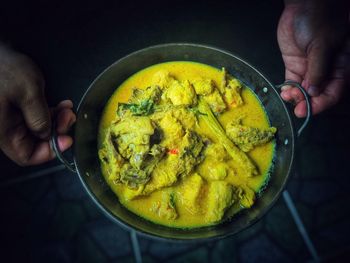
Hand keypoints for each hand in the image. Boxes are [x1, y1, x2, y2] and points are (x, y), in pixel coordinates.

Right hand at [0, 44, 75, 165]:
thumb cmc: (4, 66)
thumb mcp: (28, 92)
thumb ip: (40, 118)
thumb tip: (48, 136)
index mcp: (3, 131)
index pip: (26, 156)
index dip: (49, 152)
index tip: (66, 140)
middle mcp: (5, 129)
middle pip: (35, 143)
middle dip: (57, 132)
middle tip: (69, 118)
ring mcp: (10, 119)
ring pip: (38, 130)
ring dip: (56, 121)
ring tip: (68, 109)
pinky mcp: (15, 109)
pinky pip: (35, 118)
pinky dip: (50, 113)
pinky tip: (61, 105)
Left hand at [277, 1, 348, 116]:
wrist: (302, 6)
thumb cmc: (318, 19)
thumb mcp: (321, 46)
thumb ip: (318, 70)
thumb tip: (314, 92)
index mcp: (340, 66)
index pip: (333, 92)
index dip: (321, 104)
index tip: (308, 110)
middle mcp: (325, 70)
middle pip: (318, 94)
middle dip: (307, 103)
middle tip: (296, 109)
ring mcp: (309, 68)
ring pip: (304, 90)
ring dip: (296, 97)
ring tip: (288, 96)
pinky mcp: (296, 65)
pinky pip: (293, 82)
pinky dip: (289, 89)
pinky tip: (285, 92)